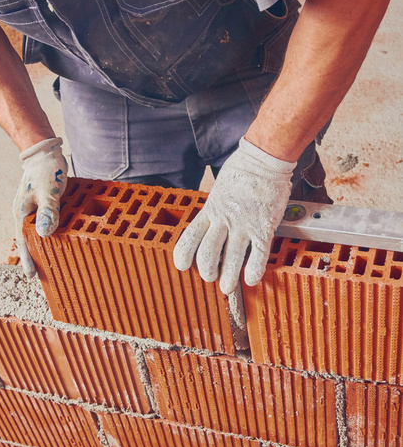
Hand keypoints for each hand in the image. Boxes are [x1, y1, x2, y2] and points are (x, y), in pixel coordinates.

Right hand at [13, 137, 67, 277]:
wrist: (45, 153)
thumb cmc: (46, 170)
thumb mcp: (48, 191)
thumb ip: (48, 211)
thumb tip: (44, 233)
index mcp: (21, 213)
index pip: (22, 241)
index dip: (27, 259)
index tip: (32, 275)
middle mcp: (25, 213)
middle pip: (29, 240)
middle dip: (35, 256)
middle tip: (45, 274)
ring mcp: (33, 210)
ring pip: (37, 232)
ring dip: (44, 246)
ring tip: (52, 261)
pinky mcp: (43, 206)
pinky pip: (46, 223)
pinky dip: (51, 232)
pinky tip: (60, 240)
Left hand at [173, 137, 295, 293]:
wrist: (264, 159)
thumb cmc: (243, 170)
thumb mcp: (219, 189)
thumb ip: (215, 208)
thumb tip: (212, 222)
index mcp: (211, 210)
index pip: (190, 237)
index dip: (183, 255)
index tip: (183, 265)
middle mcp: (224, 220)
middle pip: (207, 254)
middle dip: (207, 271)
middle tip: (211, 277)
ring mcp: (244, 226)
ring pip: (230, 260)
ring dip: (228, 279)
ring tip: (227, 287)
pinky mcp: (264, 228)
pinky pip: (258, 256)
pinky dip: (254, 272)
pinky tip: (252, 280)